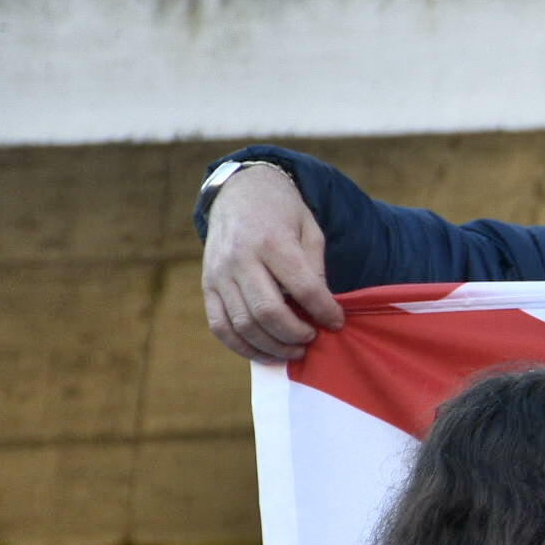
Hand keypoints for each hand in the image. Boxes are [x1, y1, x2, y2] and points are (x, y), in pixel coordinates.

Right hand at [201, 162, 343, 361]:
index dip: (325, 312)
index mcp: (272, 242)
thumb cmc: (282, 213)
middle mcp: (240, 258)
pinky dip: (243, 347)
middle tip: (314, 338)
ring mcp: (219, 274)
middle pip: (269, 312)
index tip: (337, 322)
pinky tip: (266, 352)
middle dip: (297, 334)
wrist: (239, 192)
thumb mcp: (310, 230)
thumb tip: (321, 311)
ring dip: (273, 346)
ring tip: (295, 350)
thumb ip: (315, 269)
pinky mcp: (207, 286)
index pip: (304, 288)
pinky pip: (220, 326)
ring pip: (243, 325)